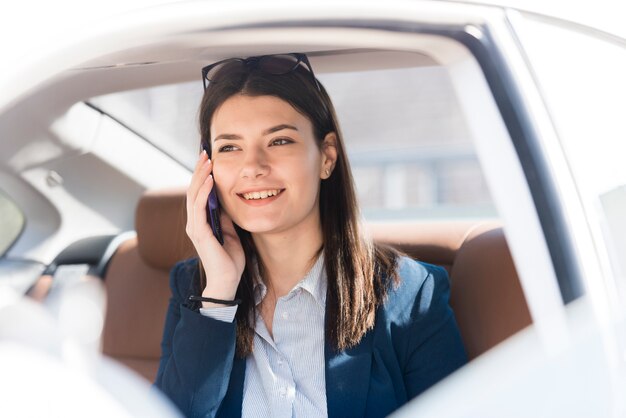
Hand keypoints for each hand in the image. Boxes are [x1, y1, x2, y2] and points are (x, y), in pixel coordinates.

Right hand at [186, 151, 244, 306]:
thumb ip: (225, 217)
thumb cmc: (229, 259)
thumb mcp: (230, 232)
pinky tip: (210, 180)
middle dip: (198, 170)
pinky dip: (204, 192)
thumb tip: (226, 201)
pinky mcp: (199, 233)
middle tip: (205, 152)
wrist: (227, 281)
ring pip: (193, 195)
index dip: (201, 176)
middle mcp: (193, 223)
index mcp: (200, 222)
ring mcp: (194, 227)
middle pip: (193, 190)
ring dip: (200, 176)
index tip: (208, 160)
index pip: (198, 194)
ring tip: (206, 160)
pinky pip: (199, 208)